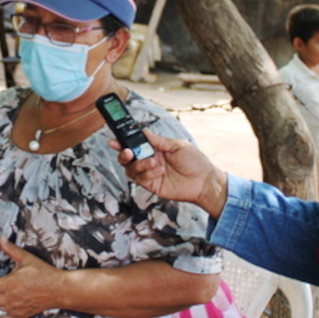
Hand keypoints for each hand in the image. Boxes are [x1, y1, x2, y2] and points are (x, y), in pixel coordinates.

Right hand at [110, 130, 227, 217]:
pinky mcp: (152, 185)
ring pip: (131, 169)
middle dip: (123, 154)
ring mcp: (150, 173)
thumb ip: (160, 141)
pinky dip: (147, 173)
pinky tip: (159, 171)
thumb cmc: (195, 162)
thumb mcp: (178, 145)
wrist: (204, 181)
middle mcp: (150, 160)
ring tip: (154, 162)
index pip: (136, 144)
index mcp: (156, 149)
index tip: (115, 139)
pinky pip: (140, 179)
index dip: (124, 141)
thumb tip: (144, 132)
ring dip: (139, 164)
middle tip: (128, 152)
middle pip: (128, 158)